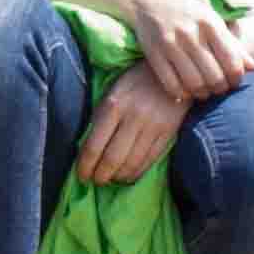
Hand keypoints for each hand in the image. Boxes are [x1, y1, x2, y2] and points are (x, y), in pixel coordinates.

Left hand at [75, 66, 186, 184]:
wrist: (172, 73)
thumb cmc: (135, 81)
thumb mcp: (112, 92)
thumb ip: (101, 118)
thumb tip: (88, 150)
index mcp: (113, 105)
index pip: (94, 146)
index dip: (85, 166)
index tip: (81, 175)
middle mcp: (133, 117)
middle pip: (112, 159)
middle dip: (100, 176)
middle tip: (95, 181)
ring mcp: (152, 127)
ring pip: (131, 164)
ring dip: (117, 177)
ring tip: (110, 179)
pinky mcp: (168, 133)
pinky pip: (149, 161)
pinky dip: (136, 173)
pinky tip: (128, 175)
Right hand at [124, 0, 253, 100]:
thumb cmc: (186, 11)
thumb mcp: (211, 20)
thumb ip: (233, 44)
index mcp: (210, 22)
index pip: (232, 61)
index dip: (236, 78)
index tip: (234, 81)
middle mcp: (191, 33)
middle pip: (214, 76)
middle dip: (220, 89)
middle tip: (219, 89)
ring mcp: (171, 43)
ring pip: (194, 83)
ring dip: (202, 94)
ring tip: (203, 92)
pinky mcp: (153, 53)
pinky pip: (171, 85)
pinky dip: (181, 94)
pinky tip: (184, 91)